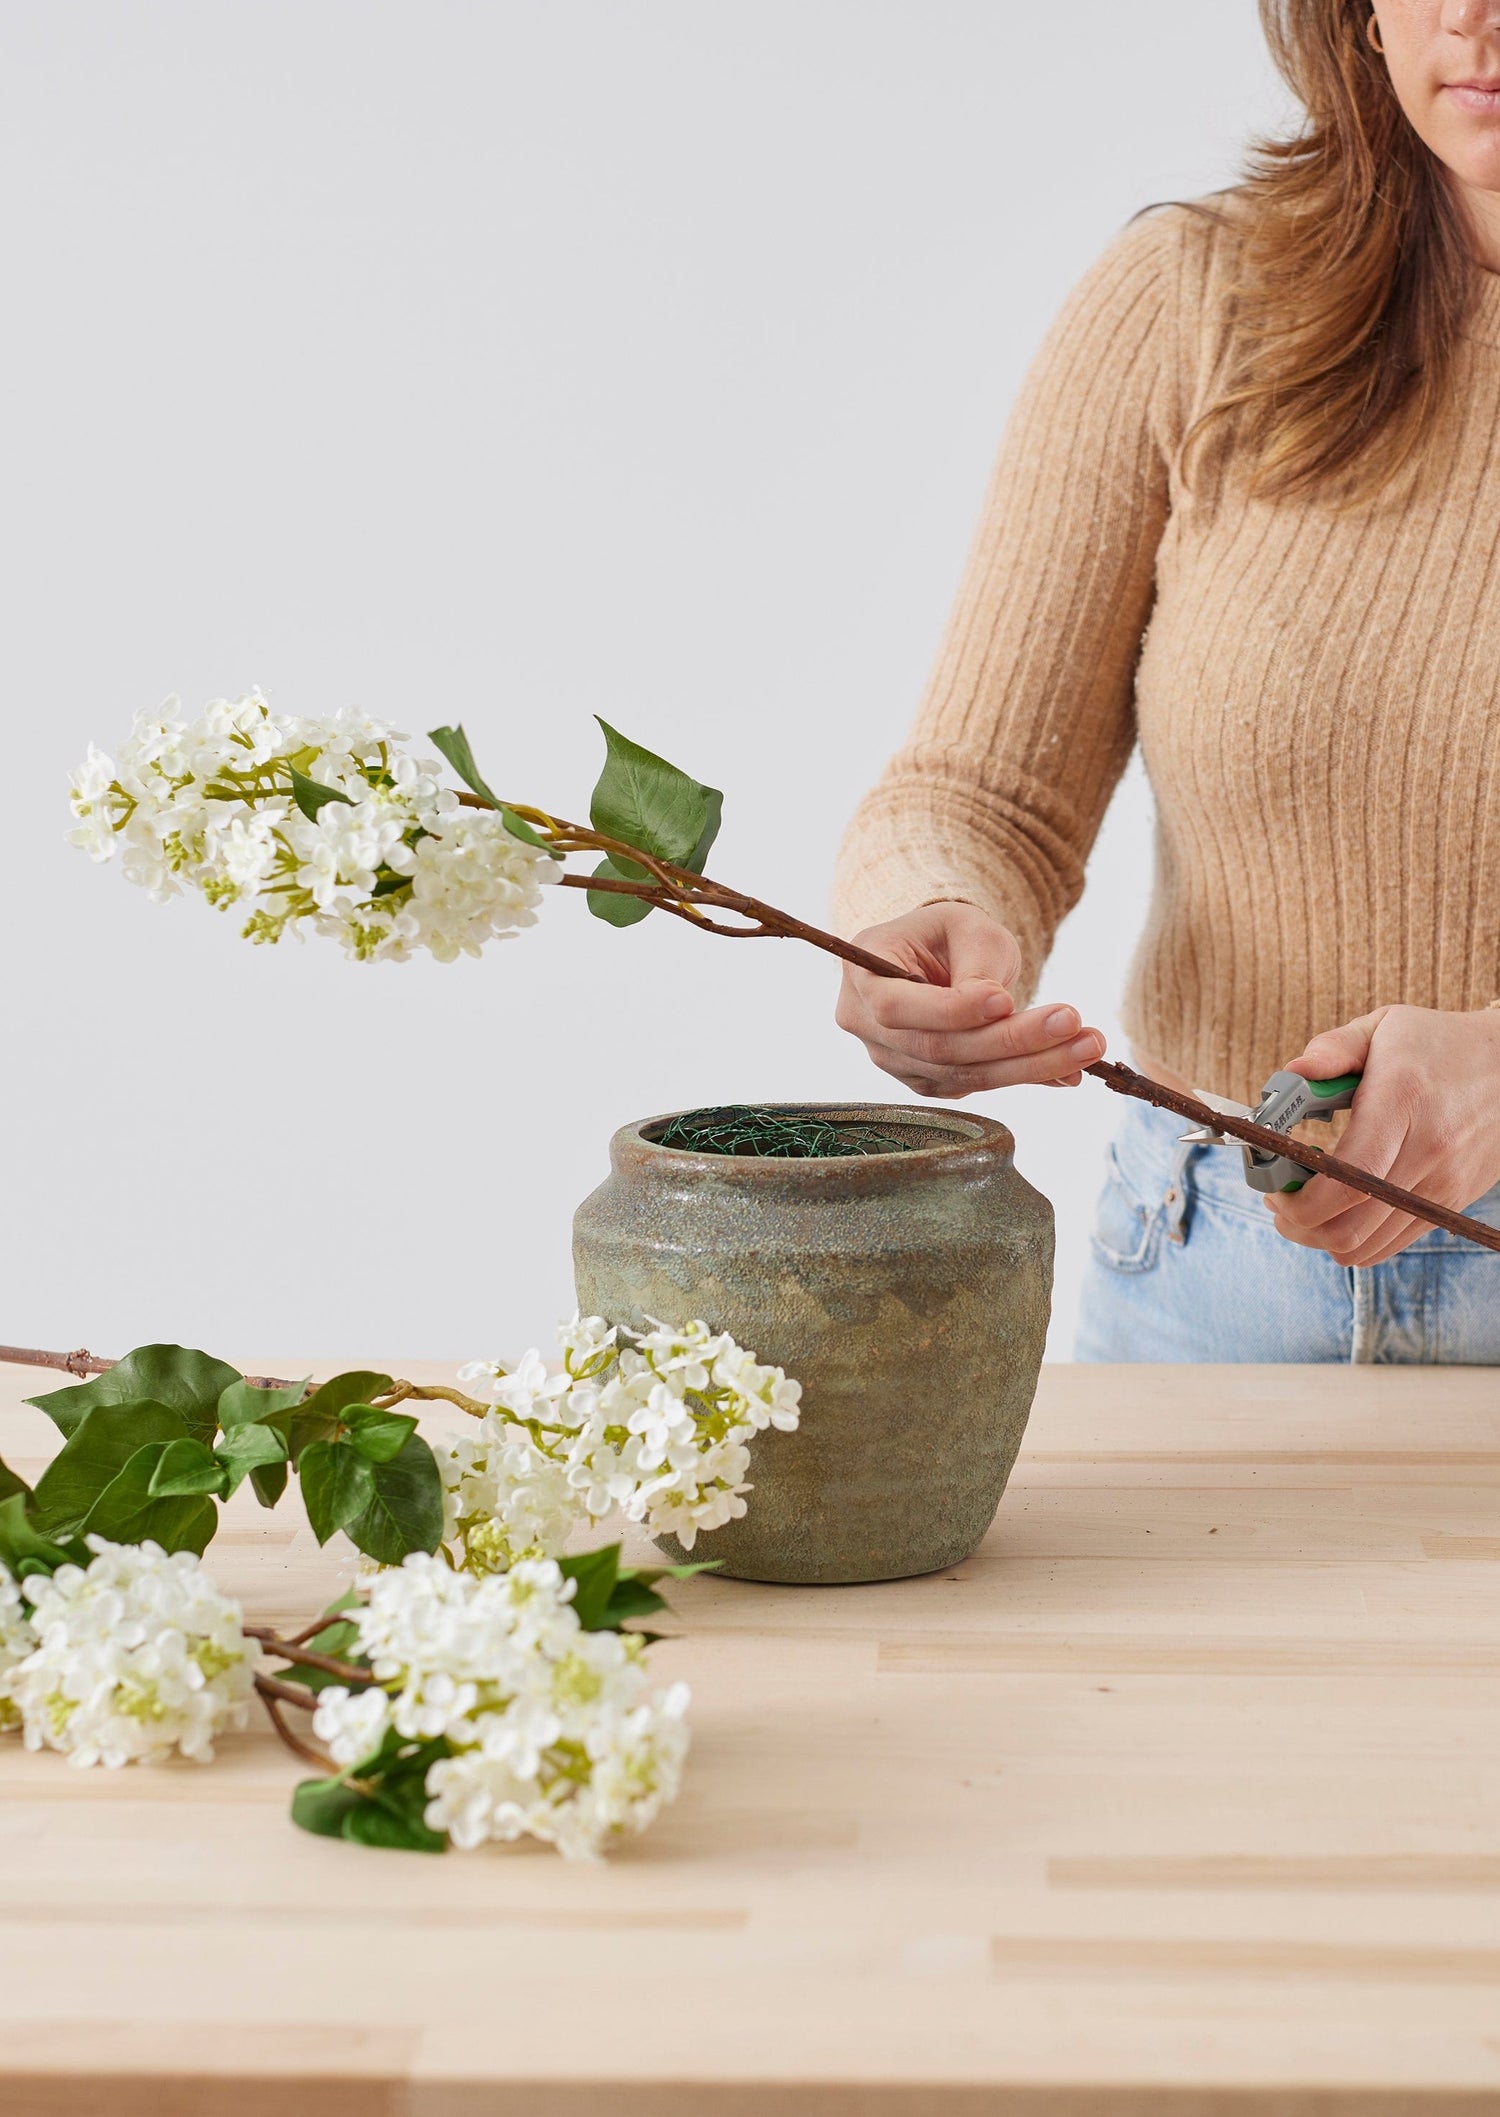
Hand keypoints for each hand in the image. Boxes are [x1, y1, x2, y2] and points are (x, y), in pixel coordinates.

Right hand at [834, 901, 1105, 1099]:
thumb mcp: (965, 926)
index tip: (1006, 1000)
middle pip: (938, 1048)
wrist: (940, 958)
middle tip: (1075, 1024)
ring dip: (1031, 1065)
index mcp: (862, 973)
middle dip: (1010, 1041)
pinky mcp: (928, 1082)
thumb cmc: (948, 934)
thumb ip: (978, 965)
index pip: (896, 1007)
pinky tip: (1070, 1066)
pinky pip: (978, 1085)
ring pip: (963, 1075)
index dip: (950, 1011)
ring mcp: (894, 1061)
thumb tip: (1005, 1014)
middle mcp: (865, 1025)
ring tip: (1089, 1045)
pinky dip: (1026, 1075)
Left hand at [1267, 1004, 1499, 1263]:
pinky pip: (1388, 1246)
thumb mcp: (1384, 1026)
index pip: (1346, 1178)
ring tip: (1303, 1203)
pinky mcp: (1449, 1204)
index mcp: (1403, 1104)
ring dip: (1318, 1235)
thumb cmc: (1440, 1044)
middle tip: (1278, 1198)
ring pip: (1364, 1247)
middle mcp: (1428, 1153)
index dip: (1298, 1197)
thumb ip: (1331, 1048)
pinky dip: (1351, 1239)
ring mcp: (1442, 1186)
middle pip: (1348, 1226)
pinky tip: (1338, 1208)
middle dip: (1296, 1223)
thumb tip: (1289, 1076)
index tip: (1272, 1184)